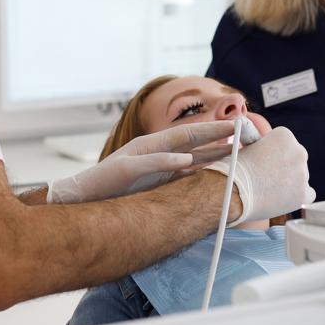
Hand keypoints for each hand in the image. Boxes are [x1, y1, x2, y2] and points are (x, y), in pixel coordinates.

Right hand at [46, 120, 239, 203]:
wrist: (82, 198)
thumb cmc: (117, 192)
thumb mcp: (152, 183)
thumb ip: (174, 176)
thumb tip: (203, 175)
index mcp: (157, 151)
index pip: (193, 141)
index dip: (217, 138)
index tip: (243, 137)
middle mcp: (149, 148)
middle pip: (188, 135)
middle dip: (216, 130)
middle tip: (242, 126)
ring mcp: (137, 155)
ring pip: (174, 142)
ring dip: (200, 137)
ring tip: (224, 134)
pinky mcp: (124, 167)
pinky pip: (150, 162)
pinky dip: (169, 159)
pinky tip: (186, 159)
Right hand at [206, 126, 315, 225]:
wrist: (232, 192)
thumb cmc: (234, 169)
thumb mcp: (248, 146)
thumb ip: (263, 147)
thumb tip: (267, 152)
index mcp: (285, 135)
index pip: (286, 143)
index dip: (273, 153)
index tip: (265, 161)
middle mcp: (299, 151)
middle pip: (296, 158)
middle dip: (285, 167)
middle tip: (268, 177)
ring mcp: (303, 173)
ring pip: (301, 177)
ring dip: (289, 182)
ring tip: (269, 189)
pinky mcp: (304, 194)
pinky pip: (307, 194)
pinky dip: (297, 196)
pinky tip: (281, 198)